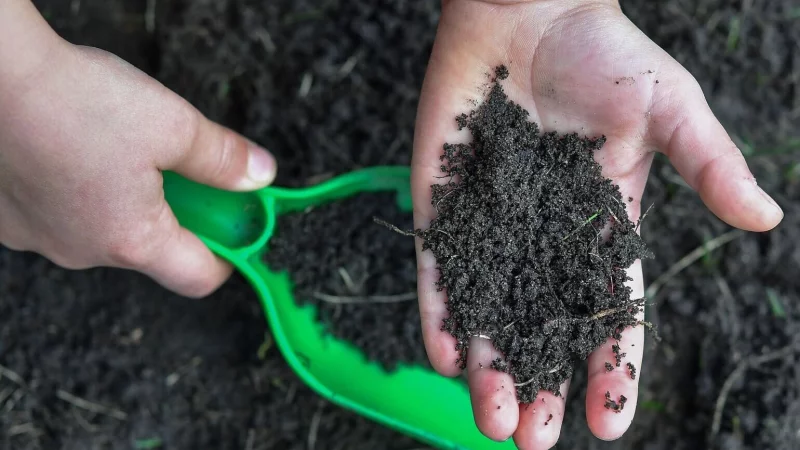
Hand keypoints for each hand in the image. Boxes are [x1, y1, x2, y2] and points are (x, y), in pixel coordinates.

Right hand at [0, 20, 276, 297]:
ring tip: (121, 150)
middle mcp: (82, 252)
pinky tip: (77, 152)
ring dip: (126, 201)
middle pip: (152, 250)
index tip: (237, 227)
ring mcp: (39, 238)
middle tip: (182, 169)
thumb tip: (259, 175)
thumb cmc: (73, 99)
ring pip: (104, 231)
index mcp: (131, 240)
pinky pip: (62, 217)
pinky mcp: (9, 218)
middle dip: (176, 214)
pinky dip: (81, 193)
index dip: (228, 256)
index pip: (198, 278)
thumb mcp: (172, 124)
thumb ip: (221, 158)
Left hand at [411, 0, 782, 447]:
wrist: (527, 9)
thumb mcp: (667, 108)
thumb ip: (708, 164)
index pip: (609, 309)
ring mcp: (492, 223)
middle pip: (542, 325)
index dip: (609, 365)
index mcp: (602, 224)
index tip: (609, 421)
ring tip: (491, 421)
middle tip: (532, 440)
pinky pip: (440, 266)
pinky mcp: (445, 203)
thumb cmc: (603, 52)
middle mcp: (545, 236)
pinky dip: (441, 309)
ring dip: (488, 367)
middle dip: (539, 383)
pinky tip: (445, 355)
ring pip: (489, 309)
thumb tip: (763, 218)